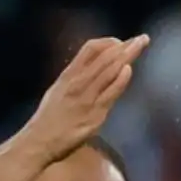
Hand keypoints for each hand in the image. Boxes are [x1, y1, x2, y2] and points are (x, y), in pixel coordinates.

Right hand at [20, 35, 149, 164]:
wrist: (38, 142)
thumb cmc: (48, 119)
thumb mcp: (57, 90)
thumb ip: (75, 79)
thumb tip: (93, 70)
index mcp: (68, 75)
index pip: (90, 49)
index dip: (108, 42)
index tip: (120, 42)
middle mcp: (78, 82)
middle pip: (105, 57)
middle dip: (126, 46)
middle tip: (141, 39)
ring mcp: (87, 98)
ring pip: (110, 71)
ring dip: (128, 56)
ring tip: (141, 46)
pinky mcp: (94, 114)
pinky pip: (110, 94)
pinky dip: (120, 80)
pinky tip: (129, 70)